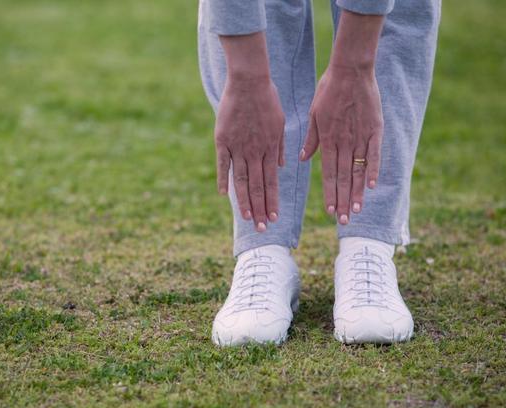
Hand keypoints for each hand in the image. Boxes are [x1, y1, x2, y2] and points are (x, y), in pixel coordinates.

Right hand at [215, 76, 284, 231]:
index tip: (273, 218)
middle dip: (260, 209)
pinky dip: (223, 179)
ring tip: (246, 218)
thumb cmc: (267, 99)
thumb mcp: (281, 123)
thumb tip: (282, 166)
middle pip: (258, 186)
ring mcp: (238, 147)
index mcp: (270, 148)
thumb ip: (279, 148)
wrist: (249, 81)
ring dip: (245, 201)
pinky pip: (223, 163)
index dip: (272, 201)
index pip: (272, 182)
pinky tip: (223, 194)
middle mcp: (255, 152)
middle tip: (261, 228)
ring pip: (242, 180)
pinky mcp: (223, 140)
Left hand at [300, 65, 382, 223]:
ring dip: (357, 192)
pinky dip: (372, 169)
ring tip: (357, 210)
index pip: (329, 173)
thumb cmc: (329, 90)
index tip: (330, 211)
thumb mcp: (314, 114)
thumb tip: (304, 160)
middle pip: (344, 177)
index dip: (330, 193)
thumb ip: (311, 139)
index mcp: (327, 139)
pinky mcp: (375, 129)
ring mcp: (361, 136)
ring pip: (358, 170)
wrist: (350, 70)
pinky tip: (372, 185)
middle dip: (343, 201)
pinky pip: (374, 153)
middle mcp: (344, 142)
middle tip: (343, 220)